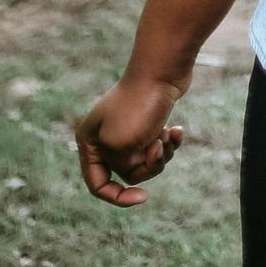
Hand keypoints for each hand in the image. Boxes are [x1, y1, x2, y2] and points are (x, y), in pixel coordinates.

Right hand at [74, 70, 187, 206]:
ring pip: (146, 162)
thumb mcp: (122, 146)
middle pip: (127, 174)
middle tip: (157, 144)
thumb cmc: (138, 106)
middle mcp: (104, 137)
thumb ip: (124, 167)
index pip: (97, 185)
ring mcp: (127, 129)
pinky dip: (169, 142)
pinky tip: (176, 130)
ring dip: (161, 154)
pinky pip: (158, 146)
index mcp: (89, 142)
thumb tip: (137, 168)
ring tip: (169, 135)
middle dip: (148, 165)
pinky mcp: (148, 122)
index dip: (117, 197)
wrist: (163, 69)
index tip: (143, 197)